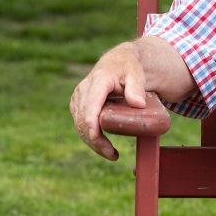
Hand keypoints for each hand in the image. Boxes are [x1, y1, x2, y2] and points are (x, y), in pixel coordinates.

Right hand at [70, 41, 148, 160]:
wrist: (118, 60)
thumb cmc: (129, 67)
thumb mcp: (136, 73)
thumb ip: (136, 87)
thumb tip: (138, 104)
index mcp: (98, 81)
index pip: (90, 109)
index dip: (92, 127)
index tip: (99, 141)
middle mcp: (83, 90)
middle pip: (83, 121)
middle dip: (95, 140)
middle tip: (112, 154)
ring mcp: (78, 97)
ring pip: (79, 124)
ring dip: (92, 141)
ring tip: (110, 154)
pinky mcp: (78, 104)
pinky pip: (80, 123)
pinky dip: (89, 135)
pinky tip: (101, 145)